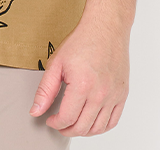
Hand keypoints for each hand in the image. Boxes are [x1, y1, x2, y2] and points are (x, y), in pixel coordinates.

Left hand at [29, 17, 129, 136]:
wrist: (105, 27)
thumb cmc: (83, 41)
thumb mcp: (57, 62)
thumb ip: (45, 89)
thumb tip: (36, 110)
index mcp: (82, 85)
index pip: (67, 118)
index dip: (55, 123)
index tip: (50, 120)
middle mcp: (100, 93)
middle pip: (82, 127)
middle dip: (67, 130)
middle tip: (59, 124)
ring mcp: (114, 95)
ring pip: (98, 128)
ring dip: (83, 131)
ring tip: (73, 124)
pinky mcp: (122, 94)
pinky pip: (113, 121)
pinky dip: (101, 127)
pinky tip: (91, 121)